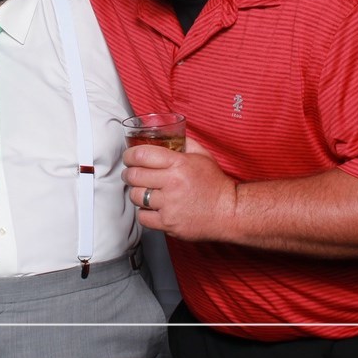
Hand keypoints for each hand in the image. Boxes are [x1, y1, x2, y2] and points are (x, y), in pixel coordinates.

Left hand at [122, 138, 237, 241]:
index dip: (129, 155)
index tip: (129, 157)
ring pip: (136, 196)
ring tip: (142, 191)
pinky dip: (144, 212)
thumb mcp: (202, 155)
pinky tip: (151, 207)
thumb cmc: (216, 184)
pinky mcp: (168, 223)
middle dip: (128, 173)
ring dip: (136, 192)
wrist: (229, 212)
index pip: (141, 155)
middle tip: (131, 174)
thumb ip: (184, 142)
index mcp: (178, 164)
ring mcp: (169, 205)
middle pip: (134, 175)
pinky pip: (143, 216)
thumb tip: (168, 134)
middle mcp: (172, 183)